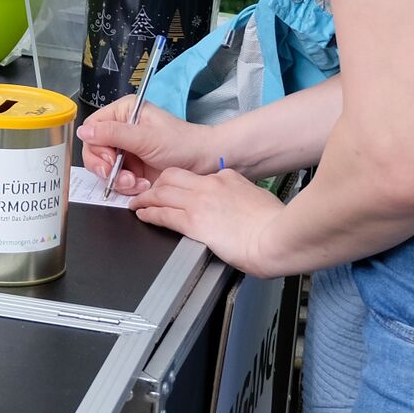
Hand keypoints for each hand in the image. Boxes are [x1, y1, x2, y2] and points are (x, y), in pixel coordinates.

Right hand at [78, 98, 220, 195]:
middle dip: (105, 167)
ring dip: (118, 179)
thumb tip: (83, 132)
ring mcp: (126, 151)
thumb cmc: (182, 143)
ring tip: (136, 182)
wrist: (204, 163)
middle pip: (94, 150)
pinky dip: (127, 187)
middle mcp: (122, 131)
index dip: (96, 145)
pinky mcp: (132, 169)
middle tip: (117, 174)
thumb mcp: (146, 137)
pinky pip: (116, 181)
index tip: (109, 158)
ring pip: (103, 169)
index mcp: (124, 114)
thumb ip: (113, 134)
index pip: (93, 127)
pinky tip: (142, 185)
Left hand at [124, 163, 287, 276]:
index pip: (197, 175)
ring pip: (161, 192)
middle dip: (157, 183)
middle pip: (172, 176)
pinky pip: (162, 213)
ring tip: (137, 203)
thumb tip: (236, 206)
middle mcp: (210, 184)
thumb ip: (241, 198)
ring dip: (145, 198)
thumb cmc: (274, 225)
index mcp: (228, 177)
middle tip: (148, 192)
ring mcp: (200, 201)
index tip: (177, 188)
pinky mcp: (193, 221)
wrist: (276, 237)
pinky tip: (142, 215)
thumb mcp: (258, 200)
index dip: (182, 182)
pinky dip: (148, 213)